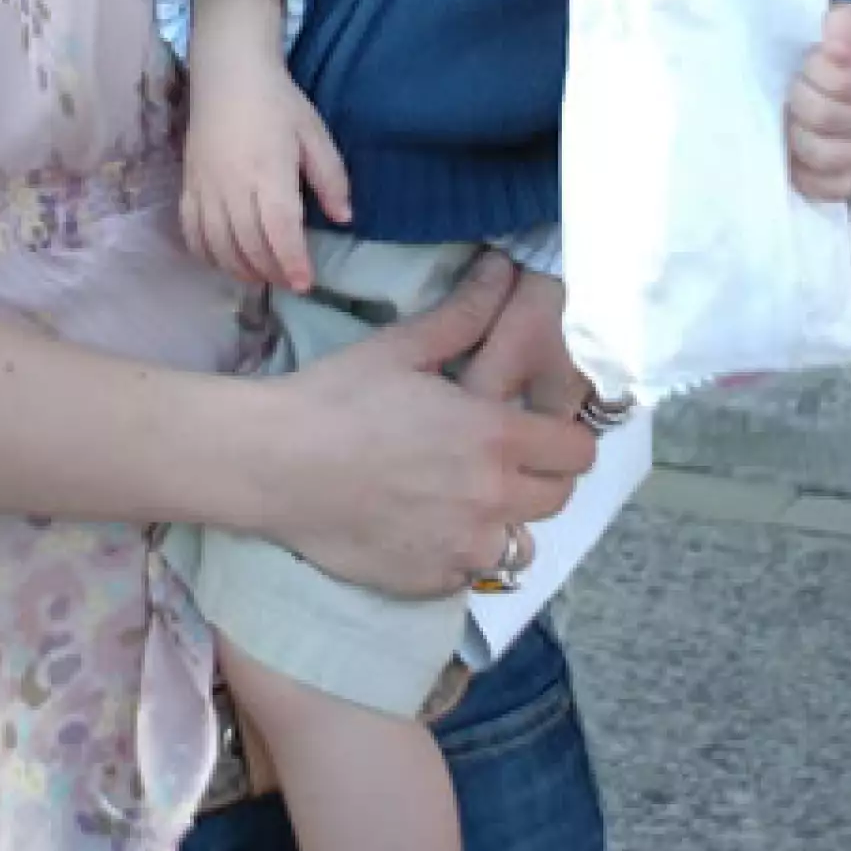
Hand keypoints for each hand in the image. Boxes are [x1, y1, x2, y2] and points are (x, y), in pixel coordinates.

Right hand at [181, 63, 349, 293]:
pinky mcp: (188, 185)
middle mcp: (233, 186)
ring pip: (219, 245)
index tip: (305, 283)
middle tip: (289, 281)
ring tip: (261, 276)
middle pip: (249, 245)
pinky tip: (225, 260)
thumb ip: (331, 177)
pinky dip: (207, 255)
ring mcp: (206, 188)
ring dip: (241, 269)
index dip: (292, 262)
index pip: (279, 230)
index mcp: (269, 172)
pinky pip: (191, 232)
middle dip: (272, 271)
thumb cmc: (277, 103)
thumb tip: (343, 217)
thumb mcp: (314, 133)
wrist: (228, 74)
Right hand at [265, 250, 595, 596]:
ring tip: (465, 493)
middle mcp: (492, 499)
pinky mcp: (433, 582)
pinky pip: (473, 570)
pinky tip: (426, 522)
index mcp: (493, 436)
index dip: (565, 435)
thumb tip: (503, 268)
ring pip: (520, 541)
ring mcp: (464, 549)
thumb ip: (466, 314)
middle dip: (541, 475)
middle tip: (501, 455)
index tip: (540, 426)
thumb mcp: (403, 348)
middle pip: (558, 497)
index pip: (577, 450)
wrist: (273, 466)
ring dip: (504, 518)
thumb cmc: (336, 397)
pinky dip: (461, 549)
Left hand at [786, 1, 850, 200]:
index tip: (806, 59)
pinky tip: (792, 154)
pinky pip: (828, 188)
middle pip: (826, 118)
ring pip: (825, 155)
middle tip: (791, 86)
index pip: (844, 82)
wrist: (835, 73)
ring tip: (789, 117)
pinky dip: (806, 174)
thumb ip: (844, 22)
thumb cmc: (832, 48)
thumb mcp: (842, 24)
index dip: (816, 70)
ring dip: (798, 135)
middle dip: (800, 98)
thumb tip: (835, 29)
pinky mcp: (840, 176)